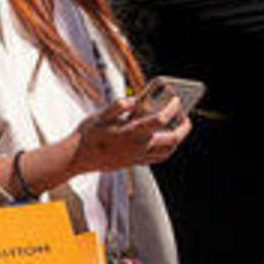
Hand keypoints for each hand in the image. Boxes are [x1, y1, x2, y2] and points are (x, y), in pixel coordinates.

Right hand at [68, 97, 192, 174]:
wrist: (78, 158)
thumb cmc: (88, 134)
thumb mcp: (99, 115)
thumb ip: (117, 106)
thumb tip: (133, 100)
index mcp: (130, 132)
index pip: (160, 120)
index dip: (172, 108)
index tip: (176, 100)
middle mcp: (137, 146)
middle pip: (172, 139)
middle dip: (183, 126)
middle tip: (185, 115)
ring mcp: (137, 157)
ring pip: (167, 151)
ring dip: (177, 139)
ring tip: (178, 127)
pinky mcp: (135, 163)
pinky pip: (158, 158)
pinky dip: (166, 149)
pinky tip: (164, 139)